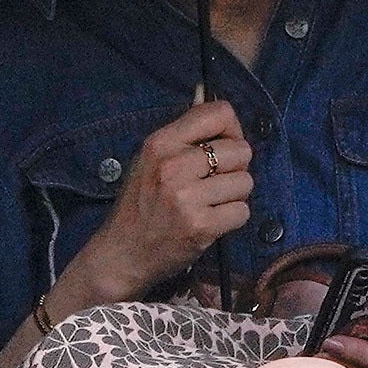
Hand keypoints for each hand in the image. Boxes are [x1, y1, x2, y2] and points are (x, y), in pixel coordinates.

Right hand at [73, 97, 253, 303]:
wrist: (122, 253)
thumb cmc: (140, 204)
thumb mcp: (150, 160)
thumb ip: (185, 139)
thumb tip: (227, 121)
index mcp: (161, 143)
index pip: (220, 113)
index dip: (232, 130)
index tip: (224, 147)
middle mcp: (174, 165)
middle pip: (241, 150)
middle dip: (236, 167)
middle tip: (216, 182)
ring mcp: (187, 197)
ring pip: (245, 182)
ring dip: (234, 195)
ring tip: (211, 203)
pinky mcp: (201, 226)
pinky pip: (242, 211)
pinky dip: (232, 218)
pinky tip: (212, 221)